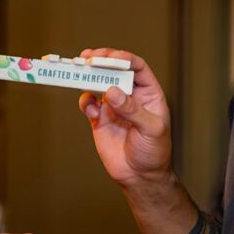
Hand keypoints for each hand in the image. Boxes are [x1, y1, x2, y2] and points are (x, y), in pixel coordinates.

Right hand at [78, 49, 171, 187]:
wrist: (140, 176)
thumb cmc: (154, 152)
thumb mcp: (151, 129)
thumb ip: (133, 110)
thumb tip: (112, 91)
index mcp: (148, 93)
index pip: (136, 67)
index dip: (123, 58)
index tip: (108, 57)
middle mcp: (130, 96)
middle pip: (114, 71)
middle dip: (100, 61)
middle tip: (87, 57)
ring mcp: (113, 106)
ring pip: (98, 84)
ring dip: (88, 77)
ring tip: (78, 72)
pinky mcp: (99, 119)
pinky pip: (89, 103)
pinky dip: (85, 101)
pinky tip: (88, 106)